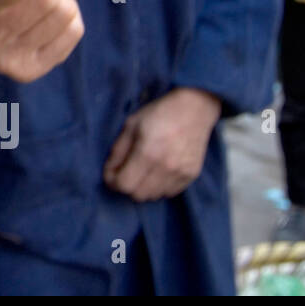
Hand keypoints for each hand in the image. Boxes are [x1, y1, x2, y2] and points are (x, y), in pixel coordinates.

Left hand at [103, 88, 221, 200]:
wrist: (194, 109)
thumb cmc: (158, 114)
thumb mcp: (130, 126)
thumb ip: (118, 151)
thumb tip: (110, 172)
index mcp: (147, 153)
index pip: (124, 185)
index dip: (112, 181)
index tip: (111, 173)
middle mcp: (166, 168)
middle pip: (138, 195)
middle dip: (126, 186)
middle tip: (124, 172)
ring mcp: (181, 174)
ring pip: (154, 196)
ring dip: (143, 188)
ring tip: (141, 172)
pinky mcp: (192, 175)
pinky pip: (170, 193)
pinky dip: (159, 188)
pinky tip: (157, 172)